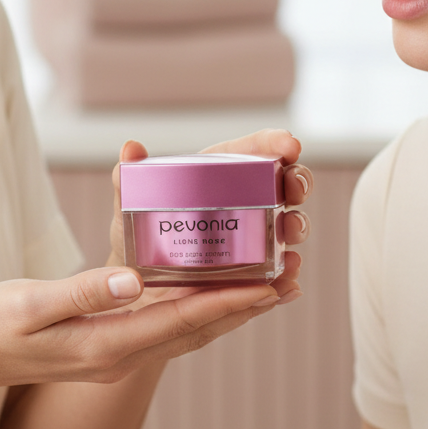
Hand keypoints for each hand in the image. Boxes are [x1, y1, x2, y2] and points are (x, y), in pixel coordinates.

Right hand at [0, 266, 280, 395]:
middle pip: (196, 330)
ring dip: (228, 310)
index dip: (228, 302)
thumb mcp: (30, 305)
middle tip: (288, 283)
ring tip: (267, 288)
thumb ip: (82, 292)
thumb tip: (133, 280)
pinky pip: (165, 326)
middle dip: (245, 308)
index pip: (180, 321)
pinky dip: (196, 309)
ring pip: (186, 330)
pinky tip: (208, 291)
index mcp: (104, 344)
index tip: (269, 285)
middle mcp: (119, 354)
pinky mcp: (108, 342)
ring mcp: (114, 351)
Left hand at [107, 132, 311, 305]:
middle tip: (294, 188)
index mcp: (219, 175)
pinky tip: (290, 280)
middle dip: (298, 181)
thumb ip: (129, 178)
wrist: (138, 286)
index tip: (289, 143)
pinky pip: (279, 275)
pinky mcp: (254, 276)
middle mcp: (245, 203)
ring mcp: (254, 239)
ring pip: (288, 227)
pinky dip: (289, 277)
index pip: (252, 152)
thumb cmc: (140, 235)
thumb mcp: (133, 206)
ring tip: (290, 233)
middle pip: (283, 185)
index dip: (274, 143)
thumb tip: (130, 149)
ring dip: (297, 227)